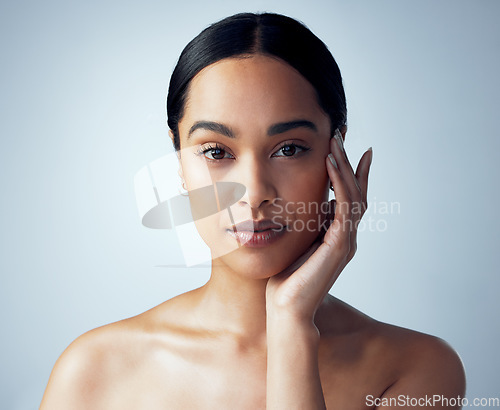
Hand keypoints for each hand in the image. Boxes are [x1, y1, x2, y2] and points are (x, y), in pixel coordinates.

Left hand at [266, 131, 372, 323]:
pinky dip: (340, 183)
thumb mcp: (297, 243)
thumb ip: (308, 224)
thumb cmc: (287, 278)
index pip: (349, 197)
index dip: (351, 172)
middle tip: (341, 135)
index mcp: (338, 235)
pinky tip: (331, 164)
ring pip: (353, 195)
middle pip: (356, 191)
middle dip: (349, 161)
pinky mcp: (340, 245)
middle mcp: (347, 236)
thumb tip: (310, 203)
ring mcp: (346, 240)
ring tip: (336, 142)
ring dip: (345, 166)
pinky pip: (344, 206)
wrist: (286, 308)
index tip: (348, 148)